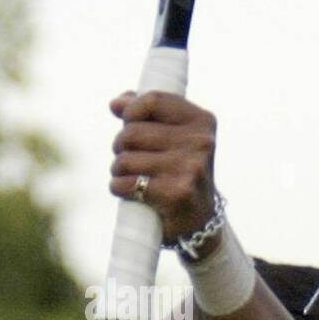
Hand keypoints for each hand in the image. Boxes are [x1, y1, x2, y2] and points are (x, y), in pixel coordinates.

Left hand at [109, 90, 217, 247]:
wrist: (199, 219)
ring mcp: (190, 168)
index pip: (153, 100)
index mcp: (202, 121)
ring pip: (126, 160)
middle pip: (132, 132)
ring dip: (118, 170)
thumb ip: (147, 114)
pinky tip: (129, 192)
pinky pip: (127, 184)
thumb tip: (116, 103)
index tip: (128, 122)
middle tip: (129, 158)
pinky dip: (119, 188)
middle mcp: (200, 142)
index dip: (131, 111)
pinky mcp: (176, 194)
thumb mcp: (173, 137)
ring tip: (131, 177)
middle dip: (120, 146)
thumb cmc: (179, 172)